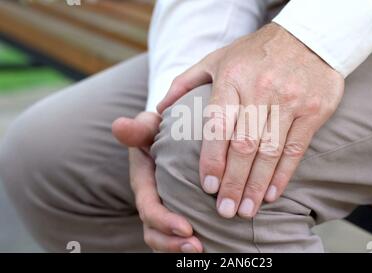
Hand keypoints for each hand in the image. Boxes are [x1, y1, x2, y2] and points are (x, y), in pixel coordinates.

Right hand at [112, 112, 202, 251]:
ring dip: (180, 249)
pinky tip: (212, 245)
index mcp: (143, 183)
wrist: (168, 137)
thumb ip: (138, 128)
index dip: (164, 221)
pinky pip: (178, 235)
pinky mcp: (177, 213)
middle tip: (197, 248)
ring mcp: (163, 209)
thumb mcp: (149, 126)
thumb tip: (119, 125)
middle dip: (172, 244)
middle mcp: (151, 201)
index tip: (186, 228)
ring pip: (164, 239)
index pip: (149, 208)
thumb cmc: (160, 130)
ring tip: (202, 251)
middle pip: (154, 231)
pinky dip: (189, 243)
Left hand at [158, 23, 343, 218]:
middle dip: (233, 182)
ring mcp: (290, 102)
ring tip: (245, 211)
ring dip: (256, 186)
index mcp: (233, 78)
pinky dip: (283, 175)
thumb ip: (186, 82)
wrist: (309, 38)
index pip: (219, 124)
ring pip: (270, 152)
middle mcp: (262, 91)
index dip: (213, 158)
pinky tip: (272, 194)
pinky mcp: (314, 111)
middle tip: (224, 211)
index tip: (206, 186)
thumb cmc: (255, 53)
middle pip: (245, 145)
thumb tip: (161, 110)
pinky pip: (295, 149)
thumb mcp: (217, 58)